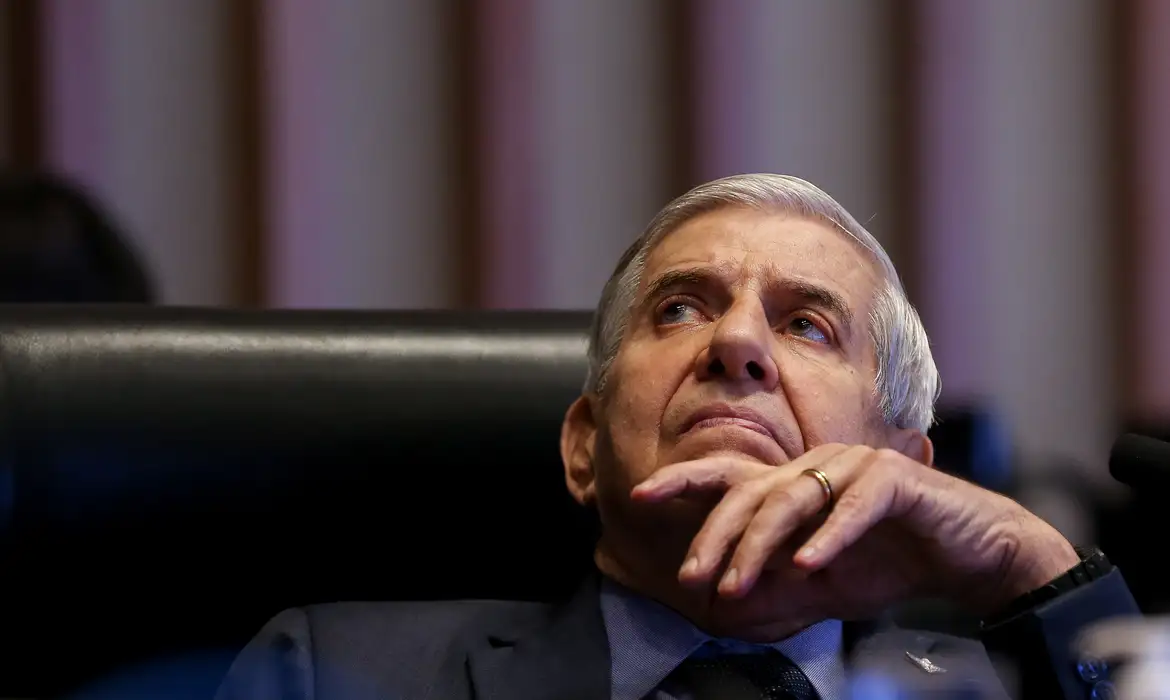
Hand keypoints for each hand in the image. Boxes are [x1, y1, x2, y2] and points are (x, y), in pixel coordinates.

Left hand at [631, 444, 1080, 618]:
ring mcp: (854, 467)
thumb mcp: (820, 585)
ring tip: (739, 583)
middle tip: (692, 576)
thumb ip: (775, 587)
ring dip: (762, 544)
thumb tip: (719, 603)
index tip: (639, 496)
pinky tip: (807, 565)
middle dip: (716, 537)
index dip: (683, 482)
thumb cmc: (889, 562)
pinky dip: (827, 536)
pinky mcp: (894, 479)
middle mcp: (816, 467)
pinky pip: (853, 505)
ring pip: (793, 499)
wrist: (968, 556)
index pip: (730, 478)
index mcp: (793, 484)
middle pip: (752, 493)